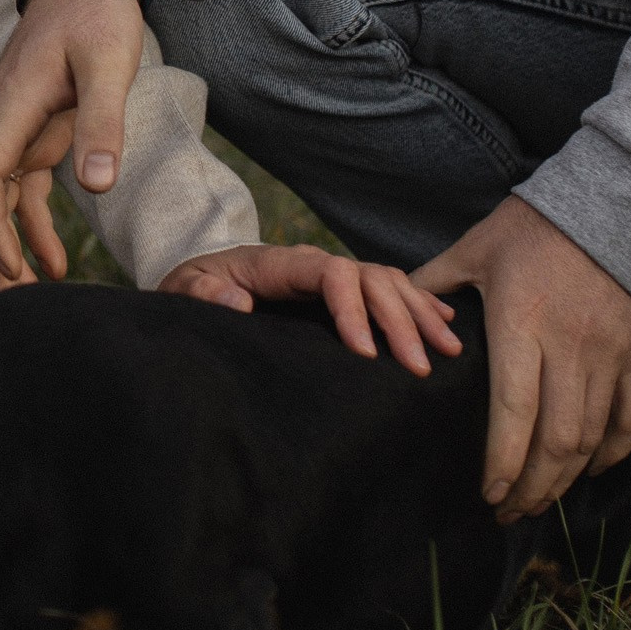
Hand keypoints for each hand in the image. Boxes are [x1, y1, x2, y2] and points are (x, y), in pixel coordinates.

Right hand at [0, 0, 163, 288]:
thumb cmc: (96, 12)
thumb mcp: (108, 62)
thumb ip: (102, 122)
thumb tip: (97, 185)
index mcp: (10, 106)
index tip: (11, 267)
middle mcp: (0, 122)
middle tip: (11, 303)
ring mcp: (14, 129)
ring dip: (5, 246)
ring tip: (31, 294)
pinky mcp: (33, 132)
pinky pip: (20, 188)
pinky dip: (29, 225)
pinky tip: (53, 260)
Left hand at [162, 240, 464, 375]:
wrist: (195, 282)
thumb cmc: (190, 290)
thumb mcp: (183, 290)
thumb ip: (203, 293)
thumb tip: (237, 300)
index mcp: (276, 264)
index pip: (329, 274)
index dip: (353, 310)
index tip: (366, 354)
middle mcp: (311, 264)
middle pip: (369, 279)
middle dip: (398, 321)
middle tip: (420, 365)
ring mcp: (328, 273)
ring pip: (387, 282)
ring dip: (419, 313)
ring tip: (447, 348)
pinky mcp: (340, 288)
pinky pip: (388, 288)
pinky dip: (419, 303)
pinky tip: (444, 324)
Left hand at [417, 195, 630, 519]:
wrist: (617, 203)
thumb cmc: (534, 228)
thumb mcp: (474, 250)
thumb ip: (431, 287)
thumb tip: (387, 313)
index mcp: (521, 323)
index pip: (512, 412)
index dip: (501, 463)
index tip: (486, 495)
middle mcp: (571, 346)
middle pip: (555, 441)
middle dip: (531, 488)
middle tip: (509, 513)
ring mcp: (612, 354)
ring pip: (591, 439)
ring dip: (565, 480)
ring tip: (539, 501)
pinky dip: (611, 454)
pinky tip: (588, 470)